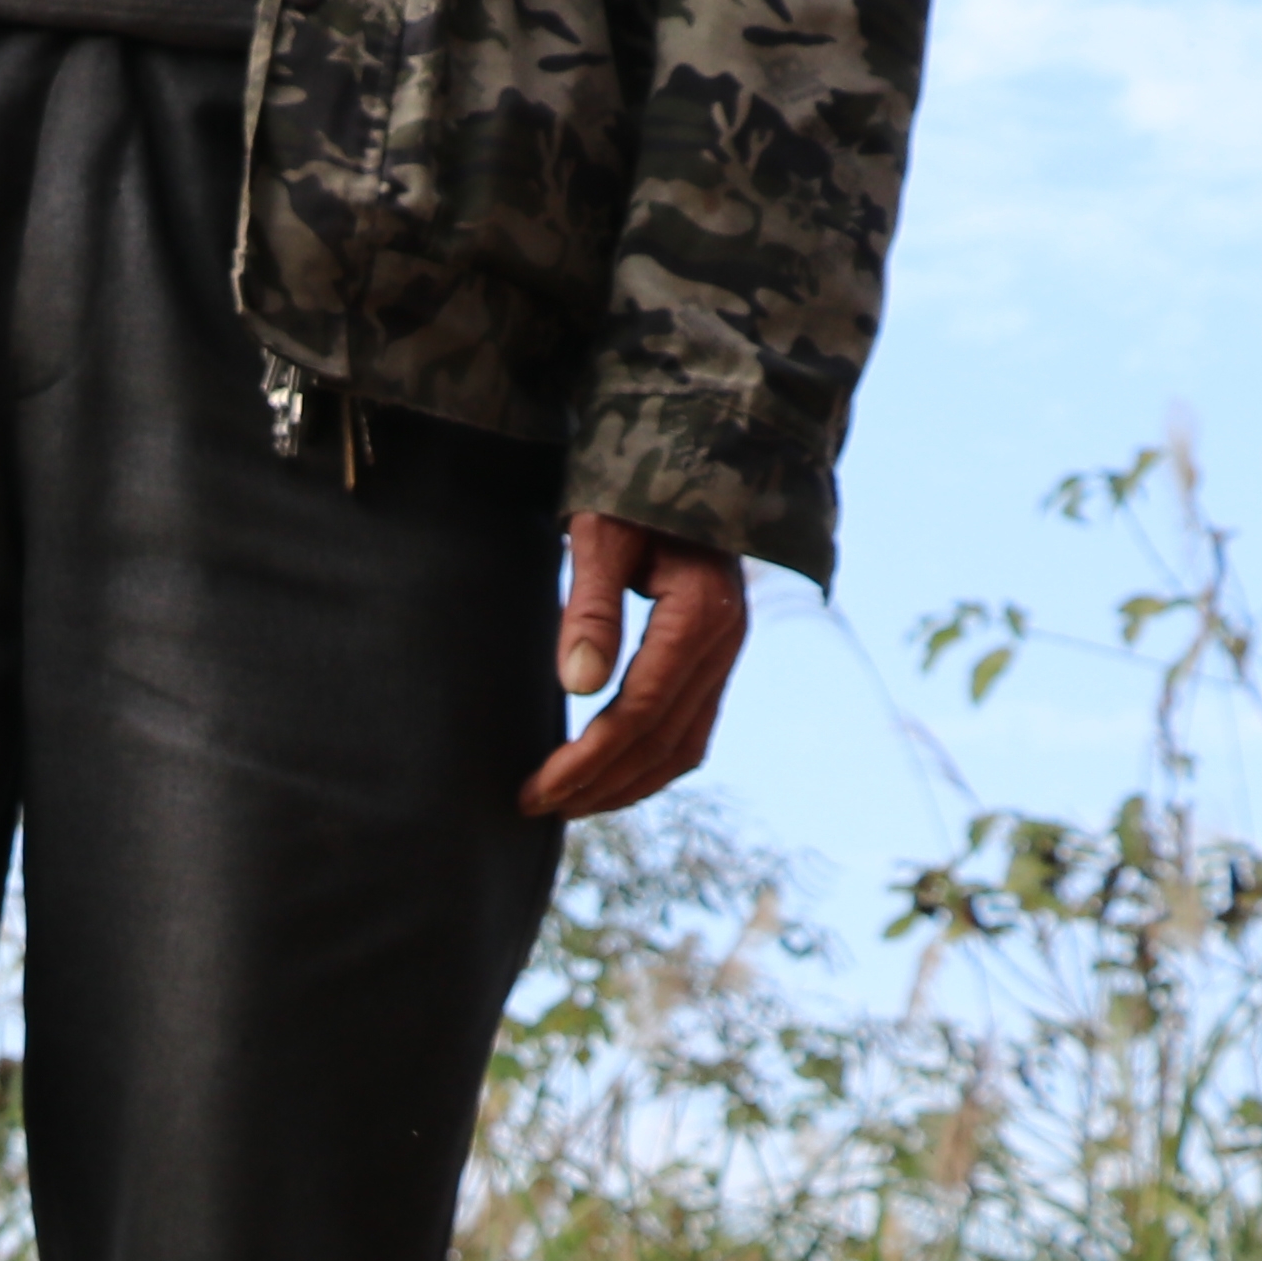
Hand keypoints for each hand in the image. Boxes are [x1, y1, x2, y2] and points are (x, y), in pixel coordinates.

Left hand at [526, 513, 747, 817]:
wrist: (681, 454)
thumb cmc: (630, 488)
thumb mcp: (600, 535)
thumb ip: (591, 608)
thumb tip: (577, 686)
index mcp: (700, 614)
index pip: (639, 714)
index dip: (586, 761)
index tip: (535, 789)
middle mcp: (724, 641)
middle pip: (662, 742)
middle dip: (599, 784)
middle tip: (537, 805)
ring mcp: (726, 651)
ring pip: (684, 747)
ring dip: (627, 784)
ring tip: (568, 803)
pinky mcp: (716, 655)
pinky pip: (691, 728)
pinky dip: (650, 762)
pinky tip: (609, 774)